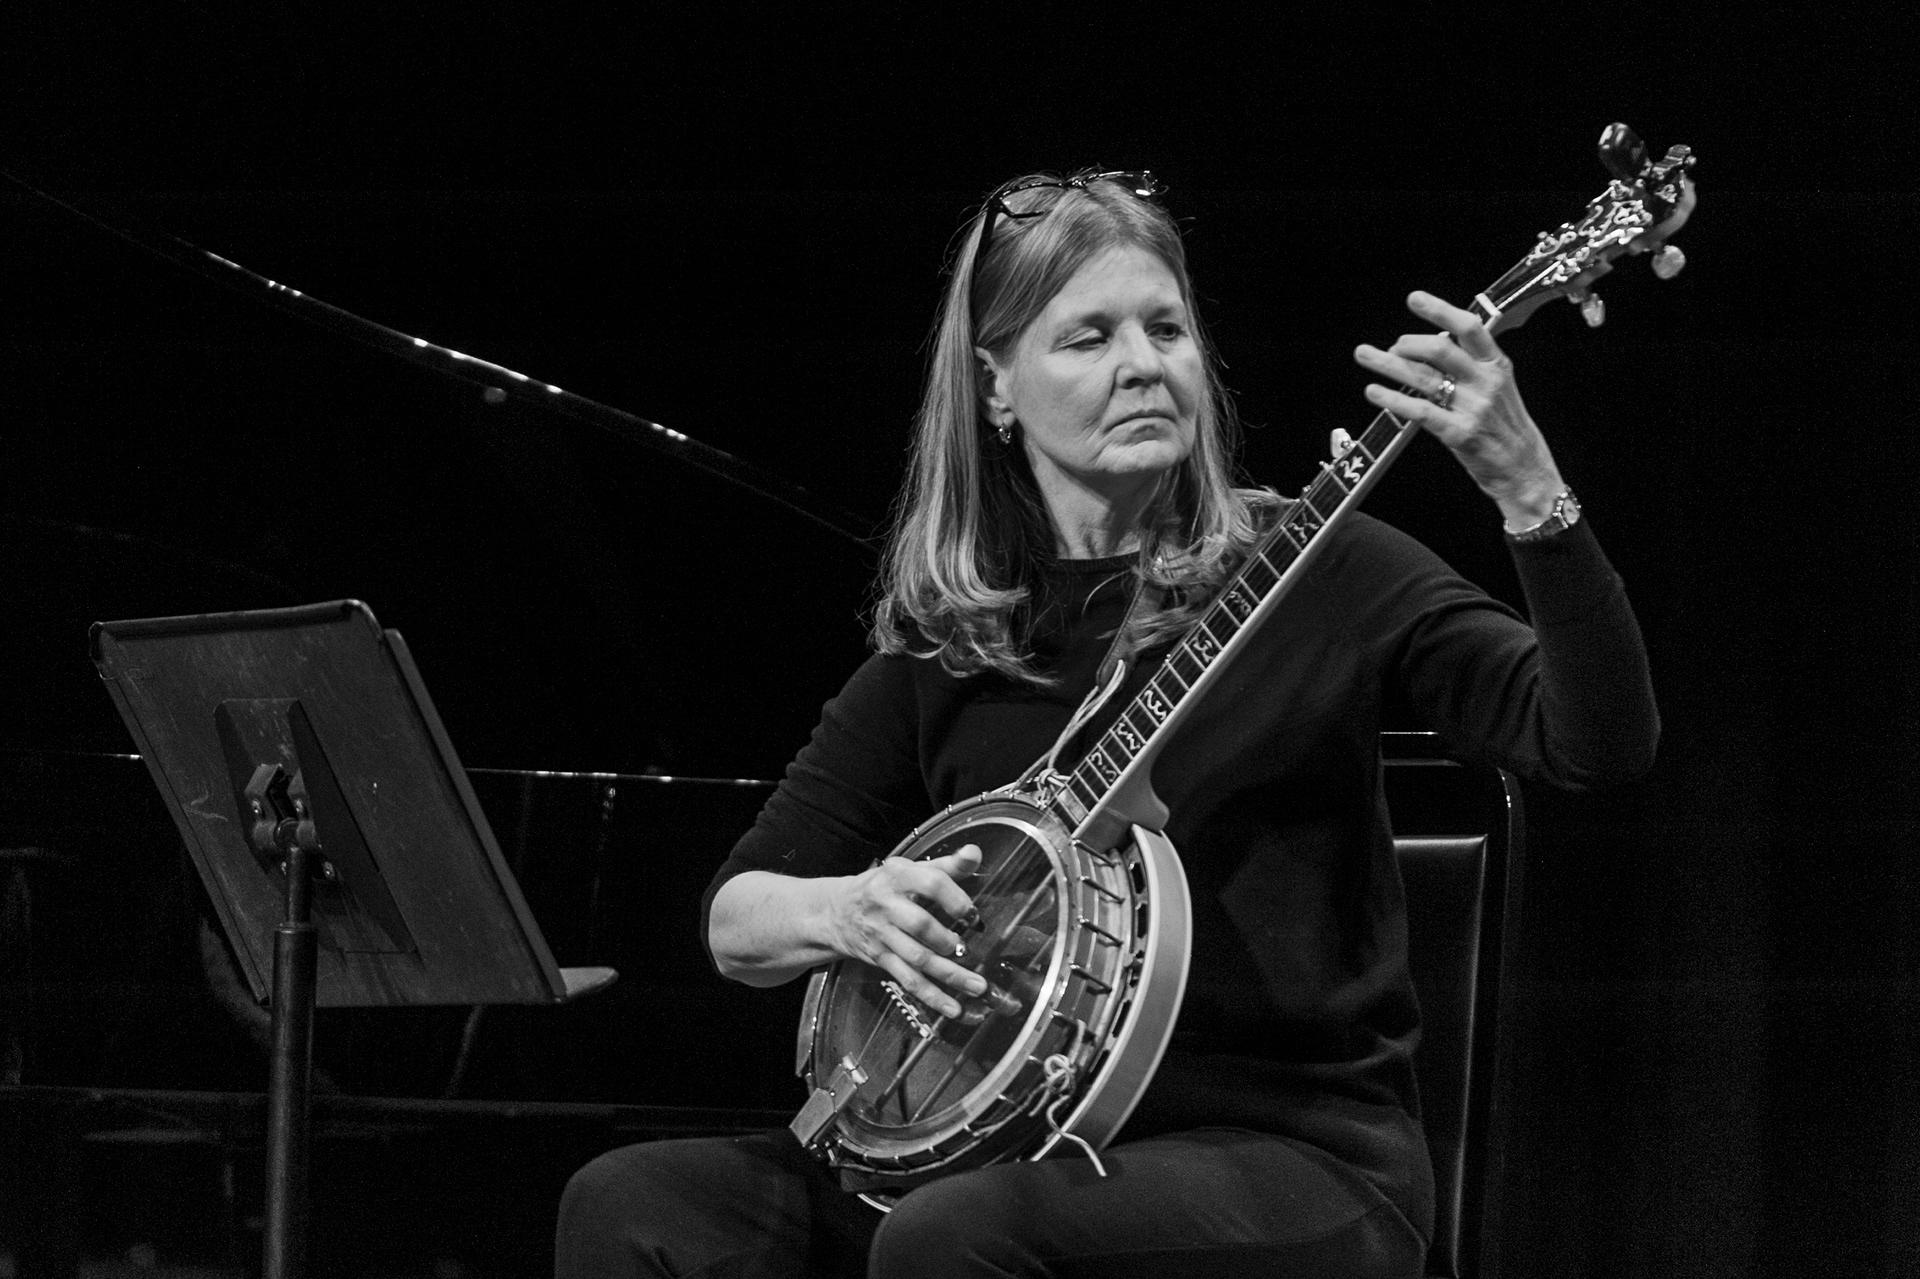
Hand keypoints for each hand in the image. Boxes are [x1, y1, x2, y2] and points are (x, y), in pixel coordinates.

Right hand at [826, 845, 987, 1018]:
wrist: (836, 912)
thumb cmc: (882, 887)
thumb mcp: (908, 870)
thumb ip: (946, 864)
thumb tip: (975, 854)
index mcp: (897, 878)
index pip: (930, 883)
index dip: (954, 897)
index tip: (971, 911)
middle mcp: (887, 906)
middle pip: (920, 924)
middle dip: (947, 939)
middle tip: (966, 946)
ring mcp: (883, 936)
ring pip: (918, 958)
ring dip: (949, 974)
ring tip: (977, 985)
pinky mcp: (881, 960)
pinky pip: (908, 980)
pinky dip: (932, 996)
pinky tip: (953, 1007)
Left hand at [1354, 291, 1565, 528]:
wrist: (1524, 468)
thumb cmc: (1505, 427)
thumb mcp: (1497, 387)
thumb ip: (1470, 365)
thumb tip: (1428, 347)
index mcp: (1496, 364)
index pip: (1469, 327)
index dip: (1439, 310)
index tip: (1415, 299)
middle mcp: (1485, 382)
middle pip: (1439, 349)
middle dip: (1406, 343)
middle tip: (1390, 347)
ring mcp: (1473, 408)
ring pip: (1422, 377)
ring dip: (1388, 365)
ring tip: (1366, 356)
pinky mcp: (1459, 433)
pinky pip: (1419, 411)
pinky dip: (1392, 399)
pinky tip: (1374, 392)